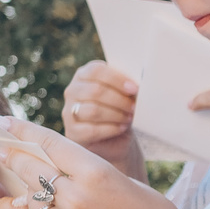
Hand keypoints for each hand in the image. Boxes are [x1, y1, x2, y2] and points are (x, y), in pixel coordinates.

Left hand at [0, 118, 191, 208]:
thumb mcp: (127, 183)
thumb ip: (92, 174)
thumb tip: (64, 166)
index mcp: (96, 173)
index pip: (49, 143)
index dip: (23, 130)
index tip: (4, 122)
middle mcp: (77, 195)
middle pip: (32, 168)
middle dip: (13, 156)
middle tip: (0, 149)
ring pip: (32, 197)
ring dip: (28, 188)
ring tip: (24, 182)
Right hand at [62, 61, 145, 177]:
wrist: (115, 138)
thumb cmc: (120, 110)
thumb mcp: (124, 94)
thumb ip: (126, 85)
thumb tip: (140, 84)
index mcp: (84, 75)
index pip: (96, 70)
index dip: (117, 79)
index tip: (135, 88)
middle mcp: (72, 91)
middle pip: (95, 90)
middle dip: (119, 99)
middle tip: (134, 107)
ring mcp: (69, 111)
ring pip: (93, 110)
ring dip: (116, 114)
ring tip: (129, 118)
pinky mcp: (72, 132)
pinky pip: (92, 130)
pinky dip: (111, 129)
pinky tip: (121, 128)